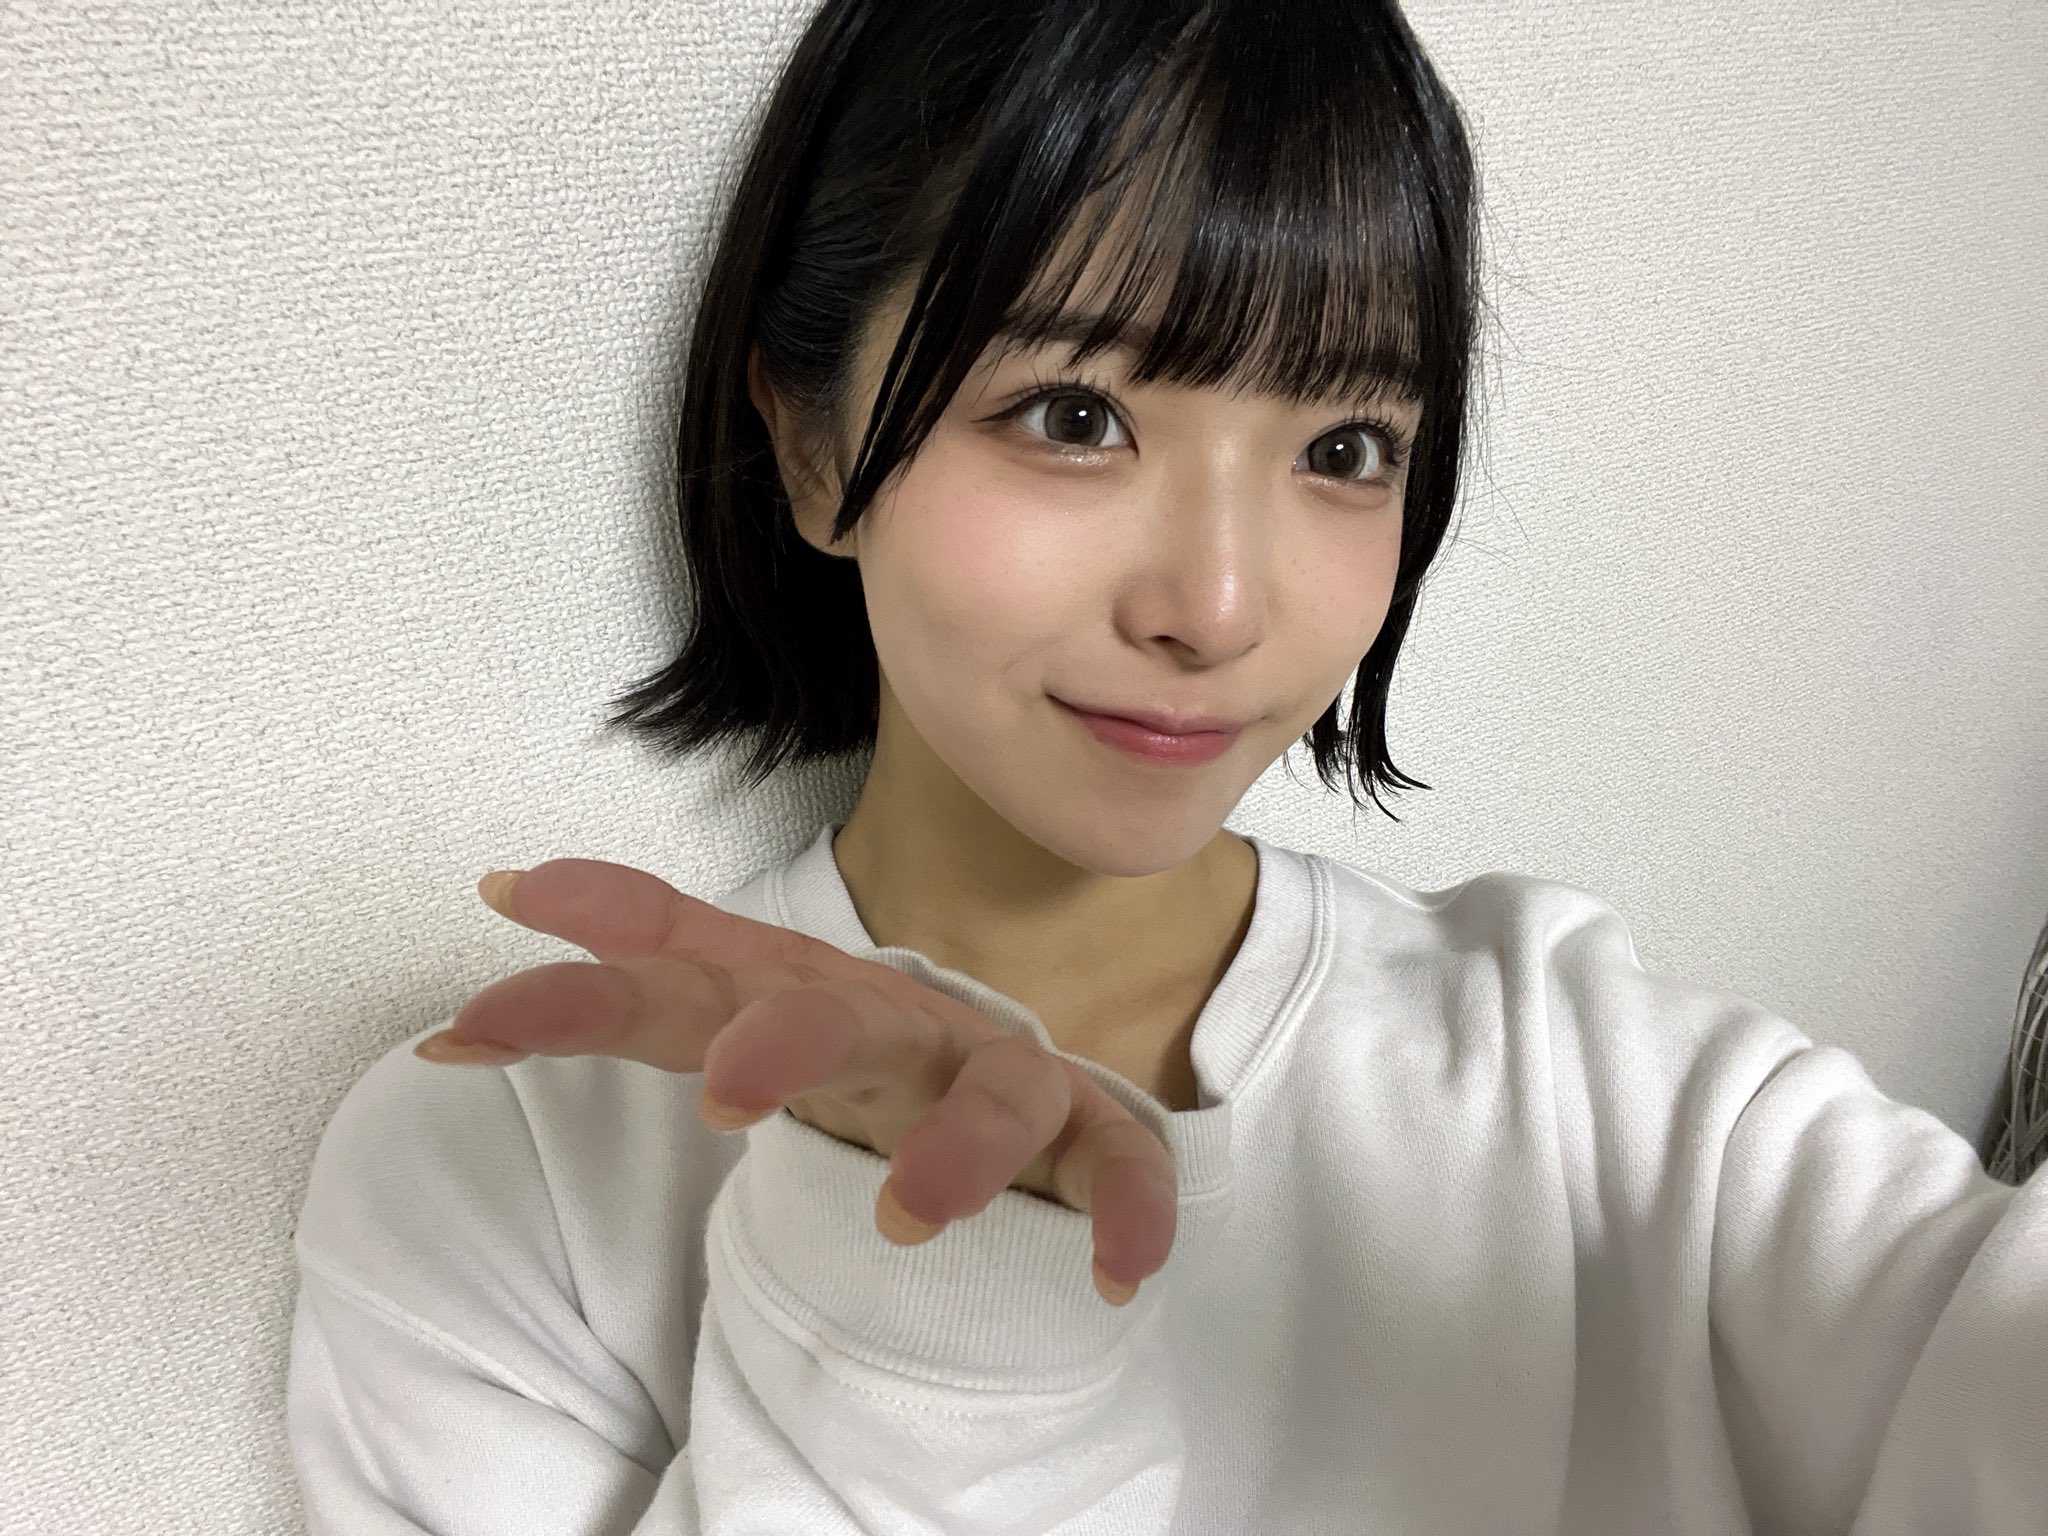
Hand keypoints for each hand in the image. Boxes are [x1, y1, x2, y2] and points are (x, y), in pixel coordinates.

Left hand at [414, 858, 1178, 1305]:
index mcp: (811, 996)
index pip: (695, 981)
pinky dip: (1127, 1208)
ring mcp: (997, 1077)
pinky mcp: (1084, 1138)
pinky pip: (1119, 1163)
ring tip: (909, 1220)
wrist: (1006, 1074)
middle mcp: (904, 1026)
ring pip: (996, 1091)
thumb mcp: (741, 998)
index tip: (483, 1004)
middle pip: (848, 1016)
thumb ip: (634, 963)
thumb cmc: (859, 1044)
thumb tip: (494, 915)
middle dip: (789, 1041)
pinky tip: (1113, 1272)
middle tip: (727, 1095)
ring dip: (959, 1145)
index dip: (598, 984)